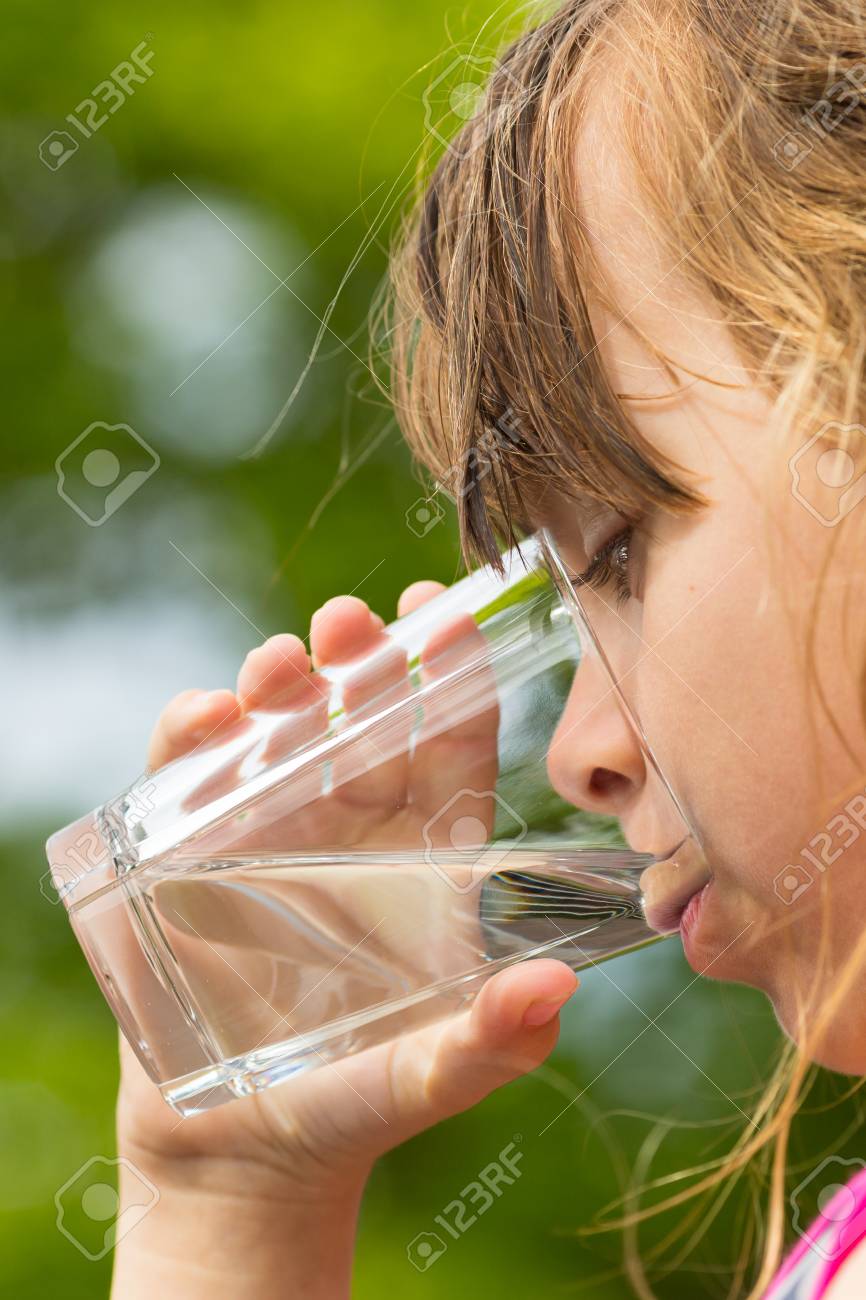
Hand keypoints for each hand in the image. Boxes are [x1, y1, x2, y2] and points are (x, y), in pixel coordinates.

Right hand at [116, 581, 578, 1216]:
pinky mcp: (194, 850)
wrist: (241, 1150)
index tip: (447, 616)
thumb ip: (493, 1042)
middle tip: (350, 621)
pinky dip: (193, 737)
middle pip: (365, 717)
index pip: (452, 746)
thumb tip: (558, 990)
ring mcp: (272, 831)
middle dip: (361, 659)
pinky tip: (204, 722)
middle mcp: (355, 827)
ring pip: (280, 728)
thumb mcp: (428, 1075)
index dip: (453, 679)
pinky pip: (193, 772)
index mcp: (427, 856)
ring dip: (279, 686)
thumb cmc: (355, 1104)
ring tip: (279, 667)